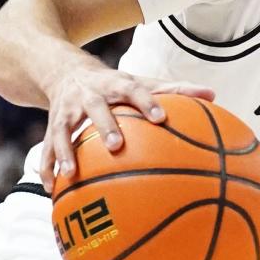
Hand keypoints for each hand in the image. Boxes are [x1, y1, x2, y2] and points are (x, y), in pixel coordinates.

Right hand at [39, 65, 214, 190]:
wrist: (65, 70)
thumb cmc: (116, 84)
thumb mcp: (142, 81)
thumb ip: (176, 90)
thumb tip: (213, 95)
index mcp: (116, 84)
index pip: (134, 90)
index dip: (147, 102)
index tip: (161, 118)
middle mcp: (90, 96)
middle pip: (97, 109)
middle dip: (105, 126)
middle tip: (116, 146)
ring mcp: (67, 111)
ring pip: (63, 130)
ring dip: (66, 151)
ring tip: (71, 174)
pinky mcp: (51, 126)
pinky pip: (46, 148)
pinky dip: (47, 167)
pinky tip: (52, 190)